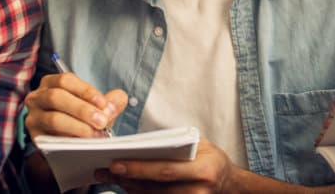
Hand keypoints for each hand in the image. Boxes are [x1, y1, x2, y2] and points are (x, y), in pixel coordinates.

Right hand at [24, 73, 127, 138]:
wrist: (68, 144)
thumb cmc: (82, 120)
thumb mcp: (97, 108)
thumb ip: (110, 102)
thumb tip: (119, 98)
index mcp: (51, 83)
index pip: (65, 80)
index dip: (85, 91)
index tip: (103, 103)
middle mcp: (37, 97)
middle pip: (56, 97)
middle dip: (82, 109)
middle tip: (102, 121)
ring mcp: (34, 117)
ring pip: (53, 118)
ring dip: (77, 126)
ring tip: (95, 134)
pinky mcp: (35, 136)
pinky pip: (50, 138)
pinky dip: (69, 139)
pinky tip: (83, 143)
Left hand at [97, 138, 233, 193]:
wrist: (228, 183)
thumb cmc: (211, 160)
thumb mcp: (201, 145)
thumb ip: (177, 145)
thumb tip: (142, 145)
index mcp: (204, 170)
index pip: (166, 170)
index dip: (139, 168)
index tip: (116, 164)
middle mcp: (198, 191)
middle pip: (155, 187)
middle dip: (128, 178)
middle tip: (106, 170)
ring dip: (129, 187)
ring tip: (110, 176)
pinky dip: (139, 193)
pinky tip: (126, 185)